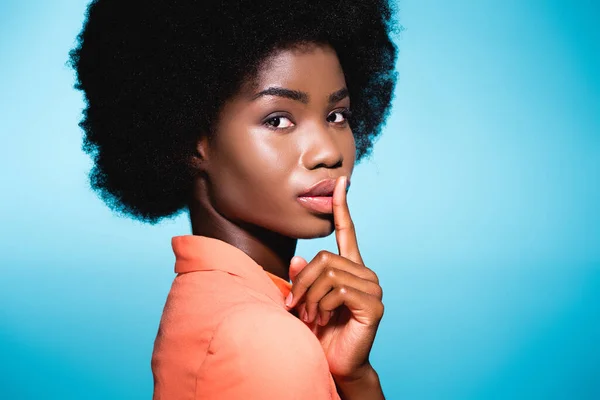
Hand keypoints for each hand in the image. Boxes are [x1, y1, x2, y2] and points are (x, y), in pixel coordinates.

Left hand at [285, 176, 383, 380]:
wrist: (334, 364)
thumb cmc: (318, 332)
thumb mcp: (303, 300)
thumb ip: (302, 278)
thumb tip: (298, 260)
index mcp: (349, 268)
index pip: (347, 232)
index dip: (341, 207)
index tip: (340, 181)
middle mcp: (364, 274)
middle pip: (324, 258)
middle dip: (302, 283)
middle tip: (297, 306)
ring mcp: (372, 289)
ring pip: (329, 273)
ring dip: (310, 297)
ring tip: (311, 316)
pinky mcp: (373, 306)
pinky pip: (338, 291)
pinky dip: (322, 305)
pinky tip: (324, 318)